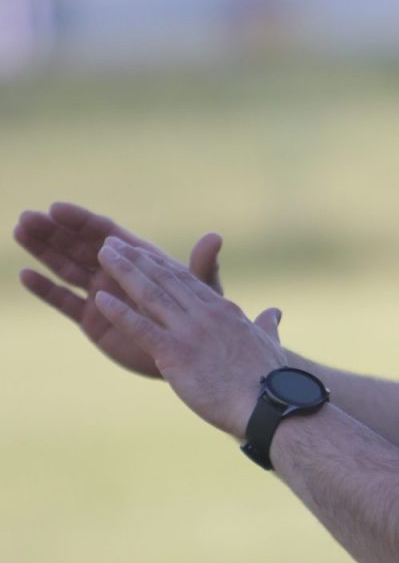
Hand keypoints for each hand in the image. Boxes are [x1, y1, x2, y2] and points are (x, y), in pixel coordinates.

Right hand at [14, 202, 223, 378]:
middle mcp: (115, 271)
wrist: (190, 354)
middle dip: (53, 231)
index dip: (80, 220)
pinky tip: (25, 276)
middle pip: (78, 246)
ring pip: (65, 268)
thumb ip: (202, 265)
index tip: (56, 208)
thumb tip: (215, 237)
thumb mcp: (202, 290)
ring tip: (19, 231)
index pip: (104, 232)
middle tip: (26, 217)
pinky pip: (64, 301)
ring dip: (43, 251)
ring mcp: (101, 294)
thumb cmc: (202, 315)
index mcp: (138, 257)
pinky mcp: (92, 319)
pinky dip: (45, 289)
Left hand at [95, 238, 283, 436]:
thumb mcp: (269, 342)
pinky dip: (119, 312)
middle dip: (135, 259)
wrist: (270, 402)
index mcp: (224, 310)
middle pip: (164, 279)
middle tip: (111, 243)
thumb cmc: (272, 379)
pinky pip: (141, 328)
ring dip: (123, 272)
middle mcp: (205, 314)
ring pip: (150, 294)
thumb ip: (267, 324)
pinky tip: (99, 299)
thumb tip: (274, 313)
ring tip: (102, 255)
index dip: (160, 264)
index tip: (141, 251)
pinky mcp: (175, 354)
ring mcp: (189, 332)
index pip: (186, 280)